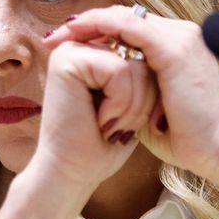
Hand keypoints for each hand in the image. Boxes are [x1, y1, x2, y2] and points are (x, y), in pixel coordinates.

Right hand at [33, 36, 156, 191]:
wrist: (73, 174)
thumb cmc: (104, 144)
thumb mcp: (130, 99)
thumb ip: (138, 69)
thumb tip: (151, 47)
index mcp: (93, 50)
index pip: (142, 49)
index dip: (146, 88)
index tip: (118, 118)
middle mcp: (79, 44)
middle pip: (141, 55)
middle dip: (142, 97)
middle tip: (115, 124)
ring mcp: (70, 50)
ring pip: (134, 62)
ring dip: (132, 104)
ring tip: (108, 123)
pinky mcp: (67, 60)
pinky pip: (120, 69)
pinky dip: (120, 102)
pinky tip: (100, 119)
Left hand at [44, 5, 218, 198]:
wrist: (218, 152)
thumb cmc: (185, 136)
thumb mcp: (149, 104)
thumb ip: (130, 86)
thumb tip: (102, 85)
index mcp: (176, 46)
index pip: (129, 27)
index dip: (96, 31)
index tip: (64, 42)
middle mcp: (180, 34)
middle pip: (123, 16)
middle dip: (86, 23)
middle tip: (54, 34)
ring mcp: (180, 37)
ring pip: (123, 16)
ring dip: (88, 22)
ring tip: (59, 33)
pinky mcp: (173, 48)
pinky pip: (128, 26)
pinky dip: (99, 25)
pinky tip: (76, 32)